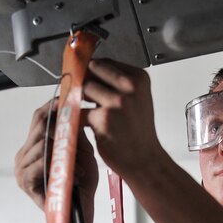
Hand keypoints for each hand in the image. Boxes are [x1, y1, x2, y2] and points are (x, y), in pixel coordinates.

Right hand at [15, 100, 98, 209]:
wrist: (78, 220)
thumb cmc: (82, 190)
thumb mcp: (83, 155)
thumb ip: (76, 135)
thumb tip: (75, 108)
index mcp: (34, 148)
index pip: (39, 118)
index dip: (53, 106)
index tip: (71, 97)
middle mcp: (23, 157)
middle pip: (38, 126)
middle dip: (61, 126)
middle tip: (79, 130)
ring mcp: (21, 169)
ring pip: (42, 143)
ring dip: (65, 152)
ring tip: (79, 169)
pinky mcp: (25, 182)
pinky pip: (40, 161)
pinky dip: (59, 165)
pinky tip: (73, 176)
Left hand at [82, 59, 165, 177]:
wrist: (145, 160)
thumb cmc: (138, 132)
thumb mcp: (137, 99)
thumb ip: (117, 84)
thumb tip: (90, 73)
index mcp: (139, 78)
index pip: (105, 62)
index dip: (92, 71)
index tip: (86, 78)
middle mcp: (130, 87)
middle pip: (92, 72)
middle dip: (85, 83)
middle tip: (84, 96)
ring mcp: (117, 102)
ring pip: (84, 90)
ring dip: (80, 100)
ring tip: (86, 111)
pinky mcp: (103, 119)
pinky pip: (79, 110)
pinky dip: (77, 117)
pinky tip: (84, 124)